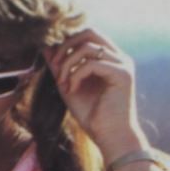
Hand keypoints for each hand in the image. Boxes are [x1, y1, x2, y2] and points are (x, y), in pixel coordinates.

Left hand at [45, 28, 140, 159]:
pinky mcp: (123, 74)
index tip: (54, 66)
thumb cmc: (92, 116)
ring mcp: (123, 65)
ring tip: (63, 83)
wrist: (110, 138)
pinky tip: (72, 90)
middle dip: (67, 46)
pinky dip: (76, 75)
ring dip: (68, 64)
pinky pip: (92, 63)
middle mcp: (119, 58)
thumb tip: (46, 46)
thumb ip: (60, 67)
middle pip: (90, 32)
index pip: (88, 36)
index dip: (67, 44)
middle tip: (55, 66)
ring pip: (88, 47)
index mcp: (110, 59)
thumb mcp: (69, 86)